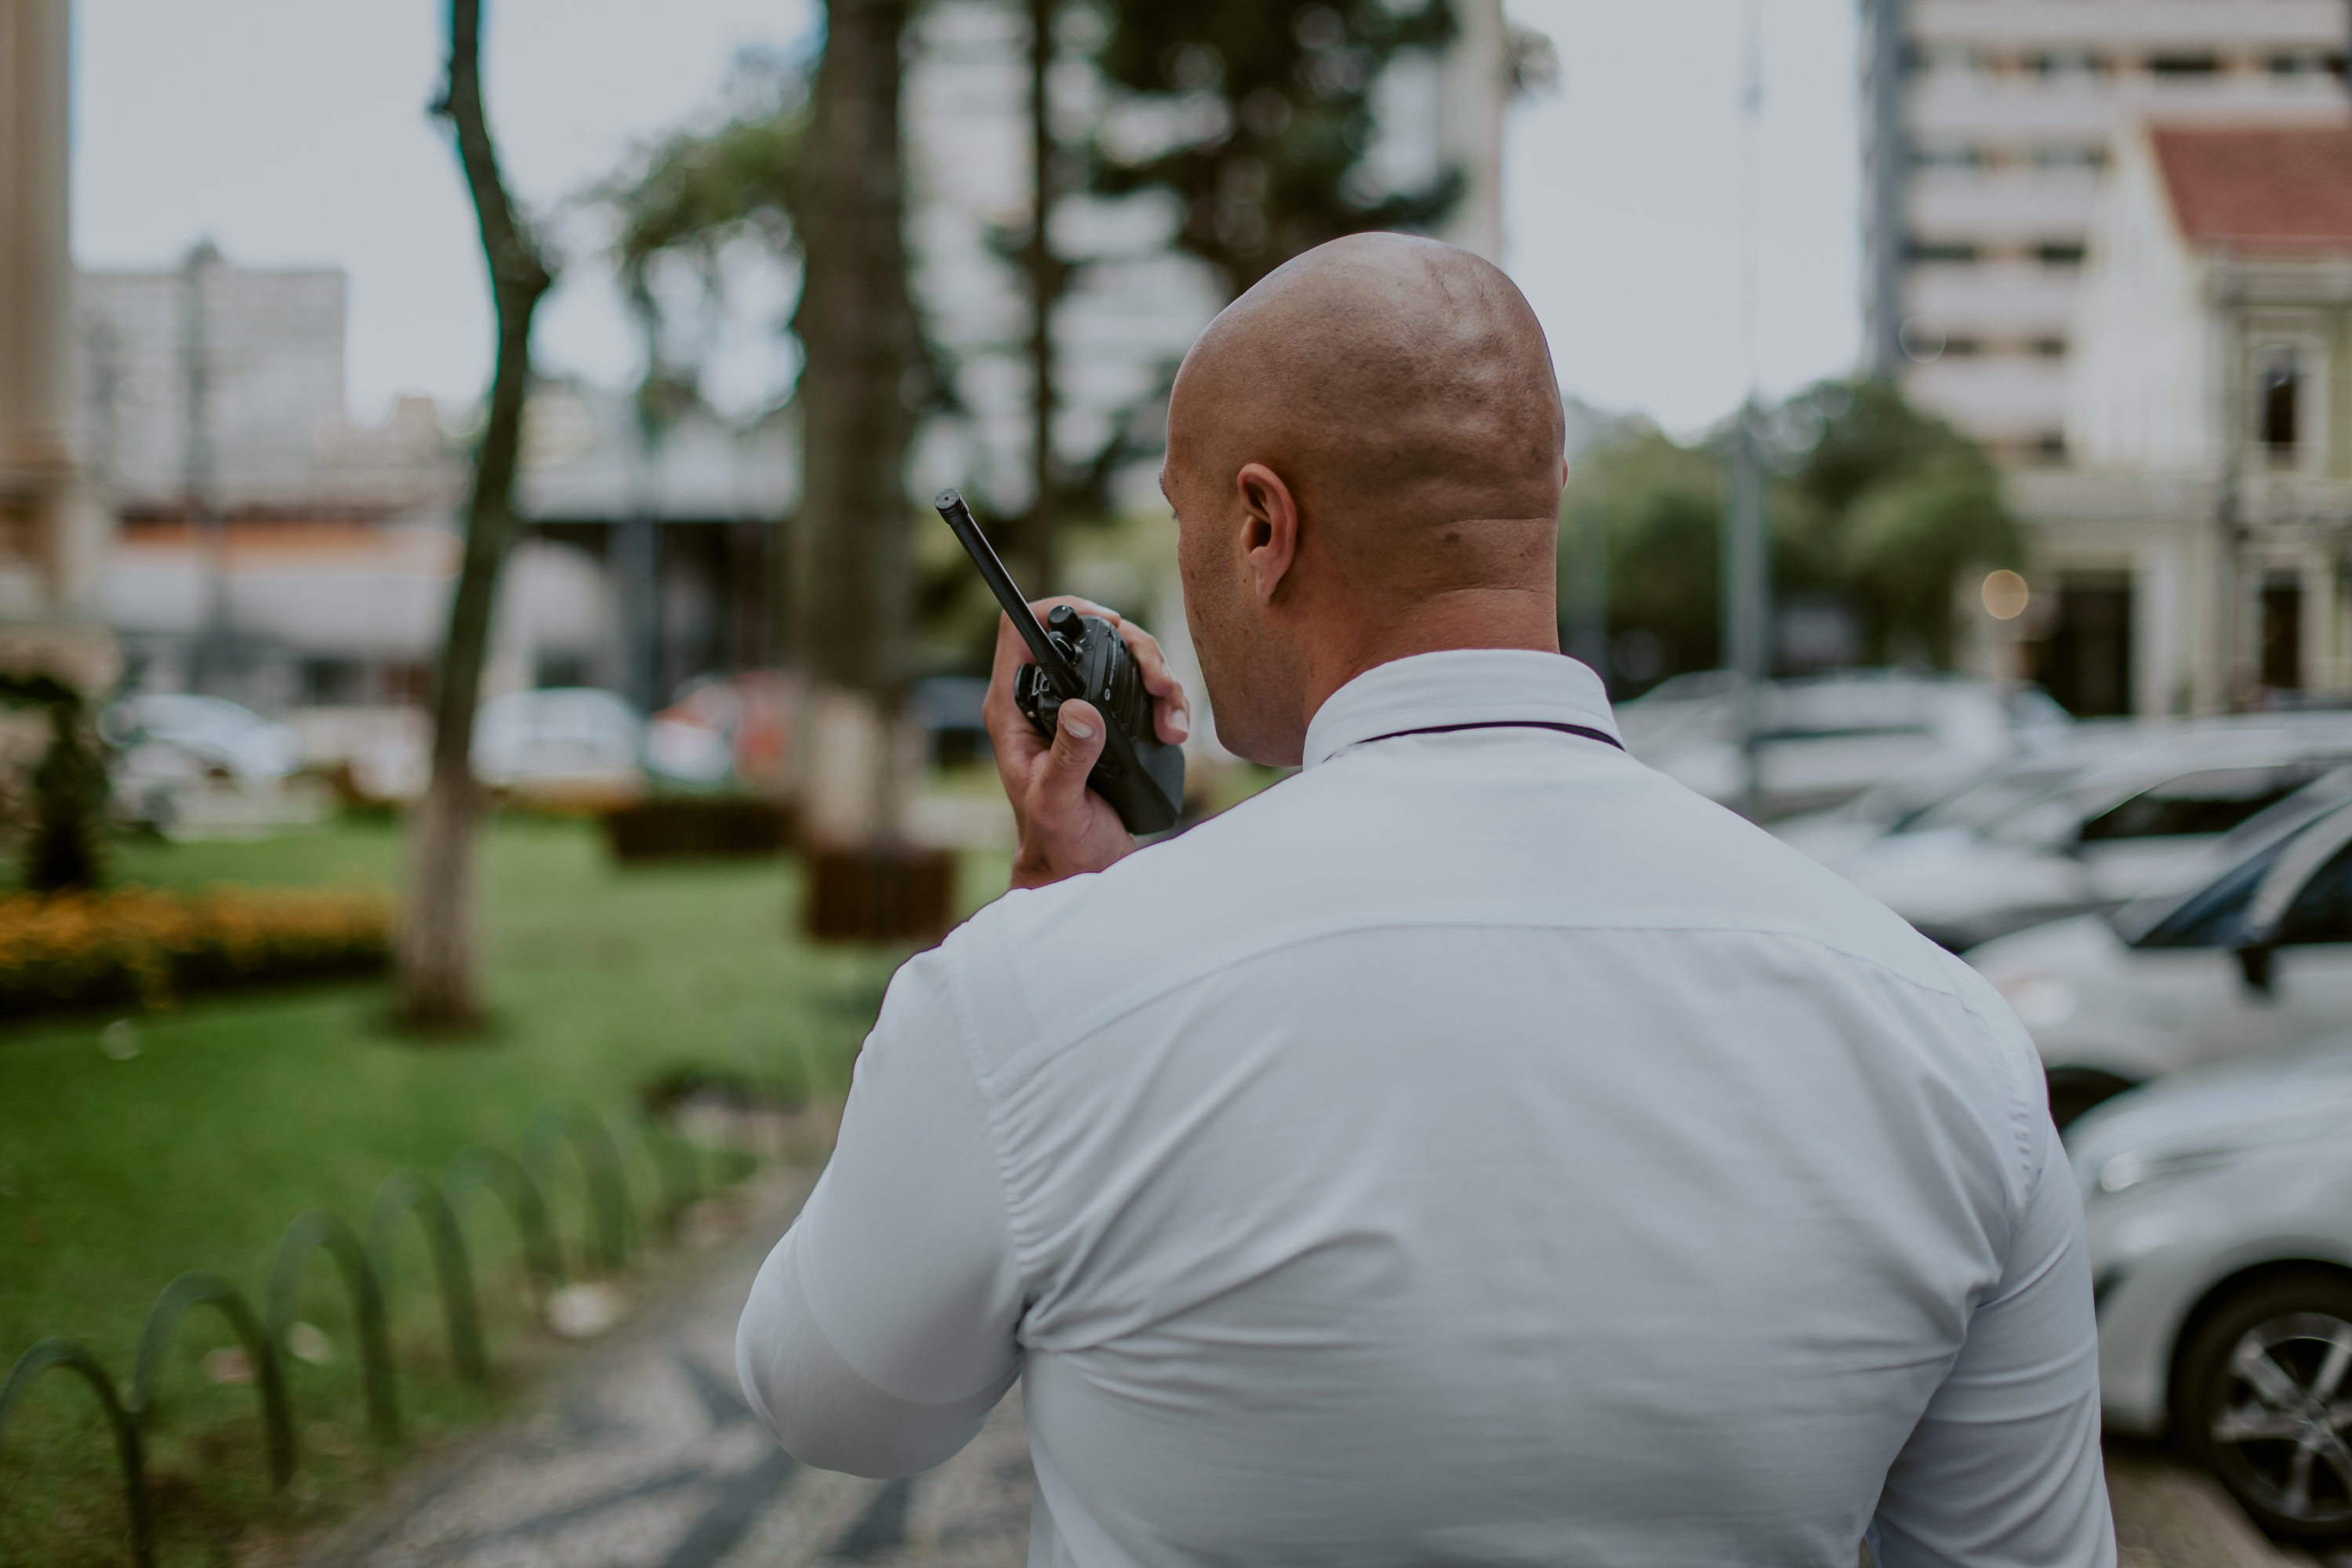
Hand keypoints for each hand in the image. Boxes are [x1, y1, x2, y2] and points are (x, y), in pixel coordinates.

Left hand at [986, 597, 1191, 889]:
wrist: (1082, 867)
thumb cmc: (1057, 840)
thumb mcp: (1058, 802)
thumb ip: (1068, 758)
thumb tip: (1080, 709)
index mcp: (1013, 708)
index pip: (1020, 630)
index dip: (1059, 611)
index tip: (1105, 622)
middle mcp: (1044, 699)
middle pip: (1086, 634)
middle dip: (1131, 645)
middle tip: (1157, 680)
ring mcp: (1078, 708)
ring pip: (1120, 657)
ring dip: (1157, 675)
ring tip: (1171, 715)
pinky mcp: (1108, 722)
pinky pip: (1140, 688)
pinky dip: (1165, 700)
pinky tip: (1173, 728)